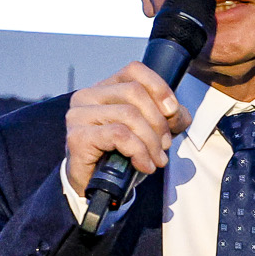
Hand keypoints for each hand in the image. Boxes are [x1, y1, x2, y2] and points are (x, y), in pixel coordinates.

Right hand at [65, 63, 192, 195]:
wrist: (95, 185)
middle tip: (164, 145)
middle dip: (158, 121)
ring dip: (150, 141)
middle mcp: (88, 95)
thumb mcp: (153, 130)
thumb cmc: (121, 154)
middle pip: (134, 92)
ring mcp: (79, 115)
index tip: (172, 111)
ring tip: (156, 159)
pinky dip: (138, 151)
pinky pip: (118, 135)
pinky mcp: (78, 136)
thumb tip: (176, 113)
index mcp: (105, 87)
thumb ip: (169, 117)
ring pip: (128, 115)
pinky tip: (144, 164)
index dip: (158, 87)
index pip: (134, 70)